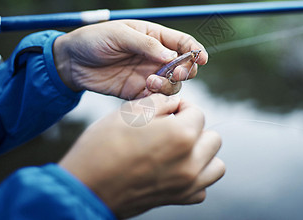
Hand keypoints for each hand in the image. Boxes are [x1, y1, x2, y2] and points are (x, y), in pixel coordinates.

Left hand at [53, 20, 207, 98]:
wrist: (71, 61)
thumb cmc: (94, 40)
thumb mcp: (119, 35)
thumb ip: (146, 44)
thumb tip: (172, 55)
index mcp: (155, 37)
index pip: (184, 42)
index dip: (196, 50)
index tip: (202, 59)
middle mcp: (156, 57)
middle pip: (184, 66)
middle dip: (186, 71)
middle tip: (176, 73)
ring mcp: (148, 75)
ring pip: (172, 85)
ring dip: (168, 85)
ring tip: (149, 82)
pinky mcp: (137, 92)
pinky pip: (155, 99)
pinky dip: (156, 100)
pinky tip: (144, 94)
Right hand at [59, 94, 224, 218]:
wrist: (86, 186)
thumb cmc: (103, 146)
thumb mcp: (130, 111)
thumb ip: (161, 103)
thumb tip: (176, 103)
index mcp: (181, 135)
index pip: (198, 113)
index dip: (182, 107)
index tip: (169, 110)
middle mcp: (190, 162)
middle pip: (212, 138)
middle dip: (195, 128)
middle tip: (172, 128)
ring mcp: (187, 184)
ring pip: (215, 164)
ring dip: (202, 153)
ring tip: (179, 149)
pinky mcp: (178, 199)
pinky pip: (202, 187)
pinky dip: (195, 177)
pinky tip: (175, 169)